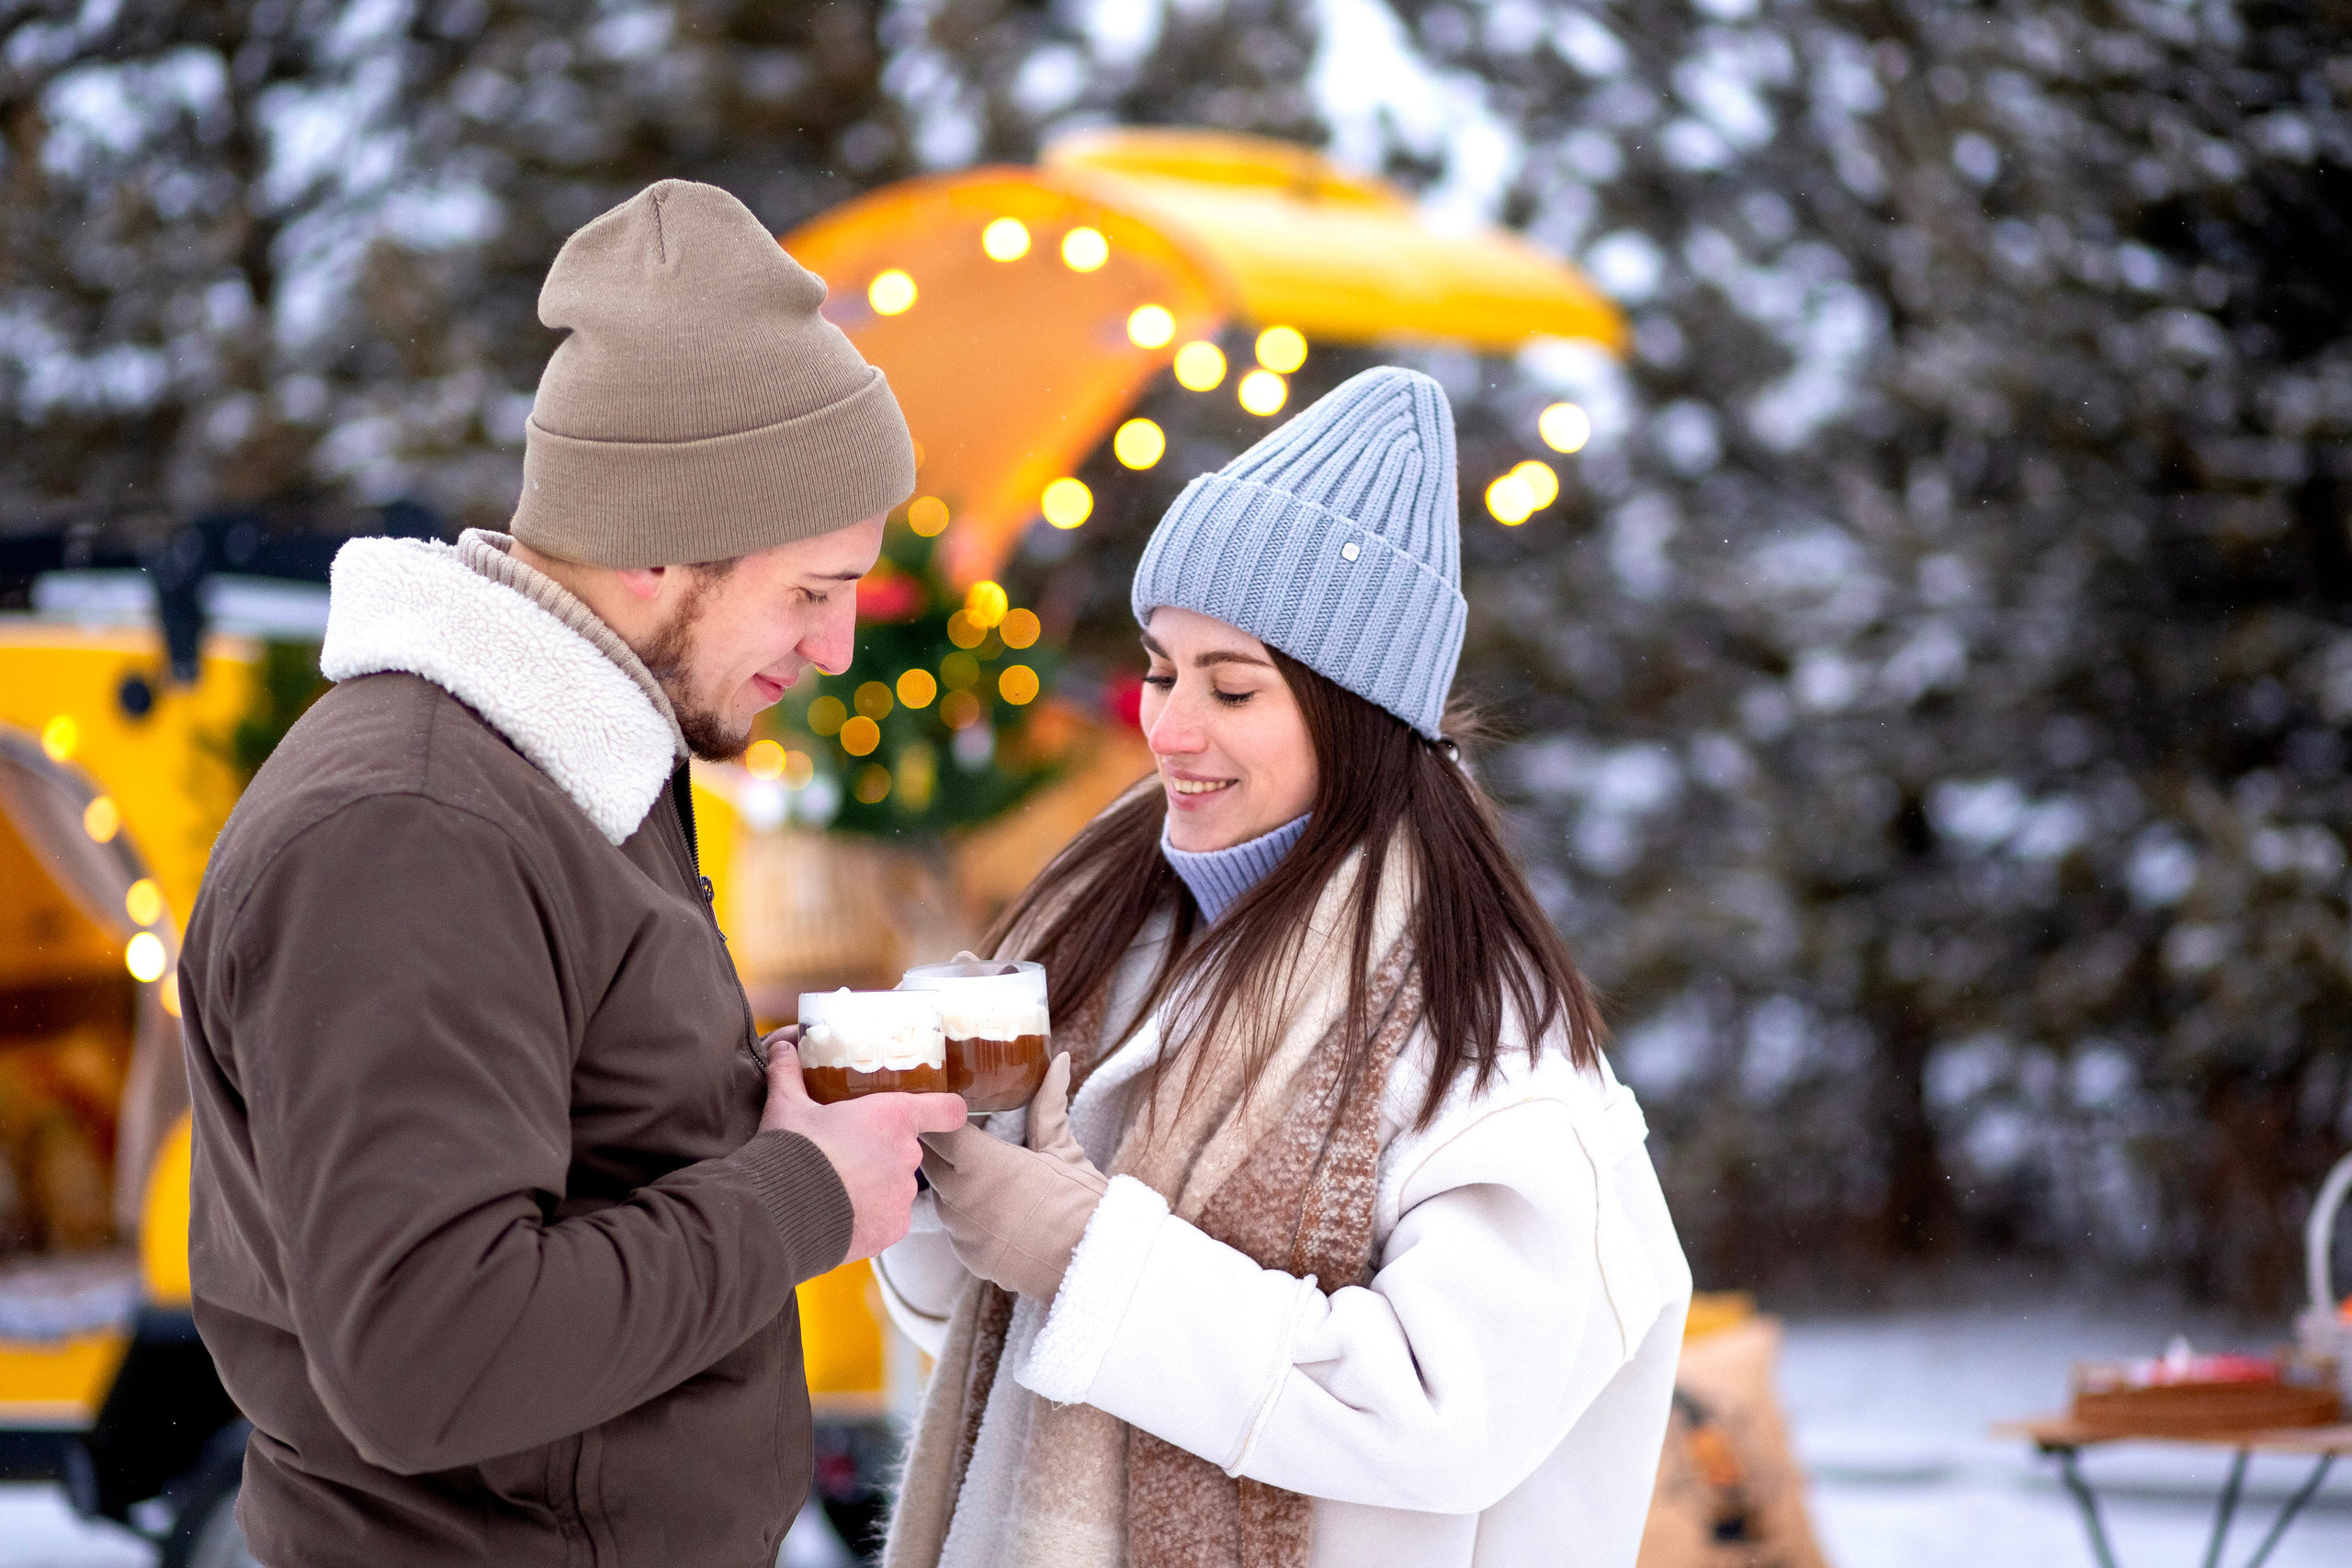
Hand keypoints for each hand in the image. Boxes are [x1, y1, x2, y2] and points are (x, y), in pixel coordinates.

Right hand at [759, 1040, 966, 1262]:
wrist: (780, 1211)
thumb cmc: (791, 1152)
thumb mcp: (786, 1106)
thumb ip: (788, 1074)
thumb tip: (779, 1046)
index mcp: (892, 1118)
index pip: (946, 1109)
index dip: (945, 1110)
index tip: (940, 1113)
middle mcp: (907, 1155)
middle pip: (905, 1150)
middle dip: (879, 1153)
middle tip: (844, 1156)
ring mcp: (902, 1196)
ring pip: (894, 1187)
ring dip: (873, 1187)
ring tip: (834, 1189)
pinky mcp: (893, 1229)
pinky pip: (886, 1219)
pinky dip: (868, 1218)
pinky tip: (838, 1215)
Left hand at [920, 1054, 1107, 1300]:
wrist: (1093, 1263)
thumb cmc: (1079, 1201)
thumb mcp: (1063, 1148)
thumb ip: (1049, 1103)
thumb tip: (1059, 1060)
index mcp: (980, 1162)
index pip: (935, 1129)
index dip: (939, 1116)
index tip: (947, 1109)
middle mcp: (959, 1197)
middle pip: (928, 1161)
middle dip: (941, 1147)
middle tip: (962, 1135)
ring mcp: (960, 1231)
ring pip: (940, 1196)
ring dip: (952, 1182)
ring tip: (981, 1174)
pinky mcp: (968, 1257)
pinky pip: (954, 1228)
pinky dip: (966, 1216)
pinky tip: (994, 1210)